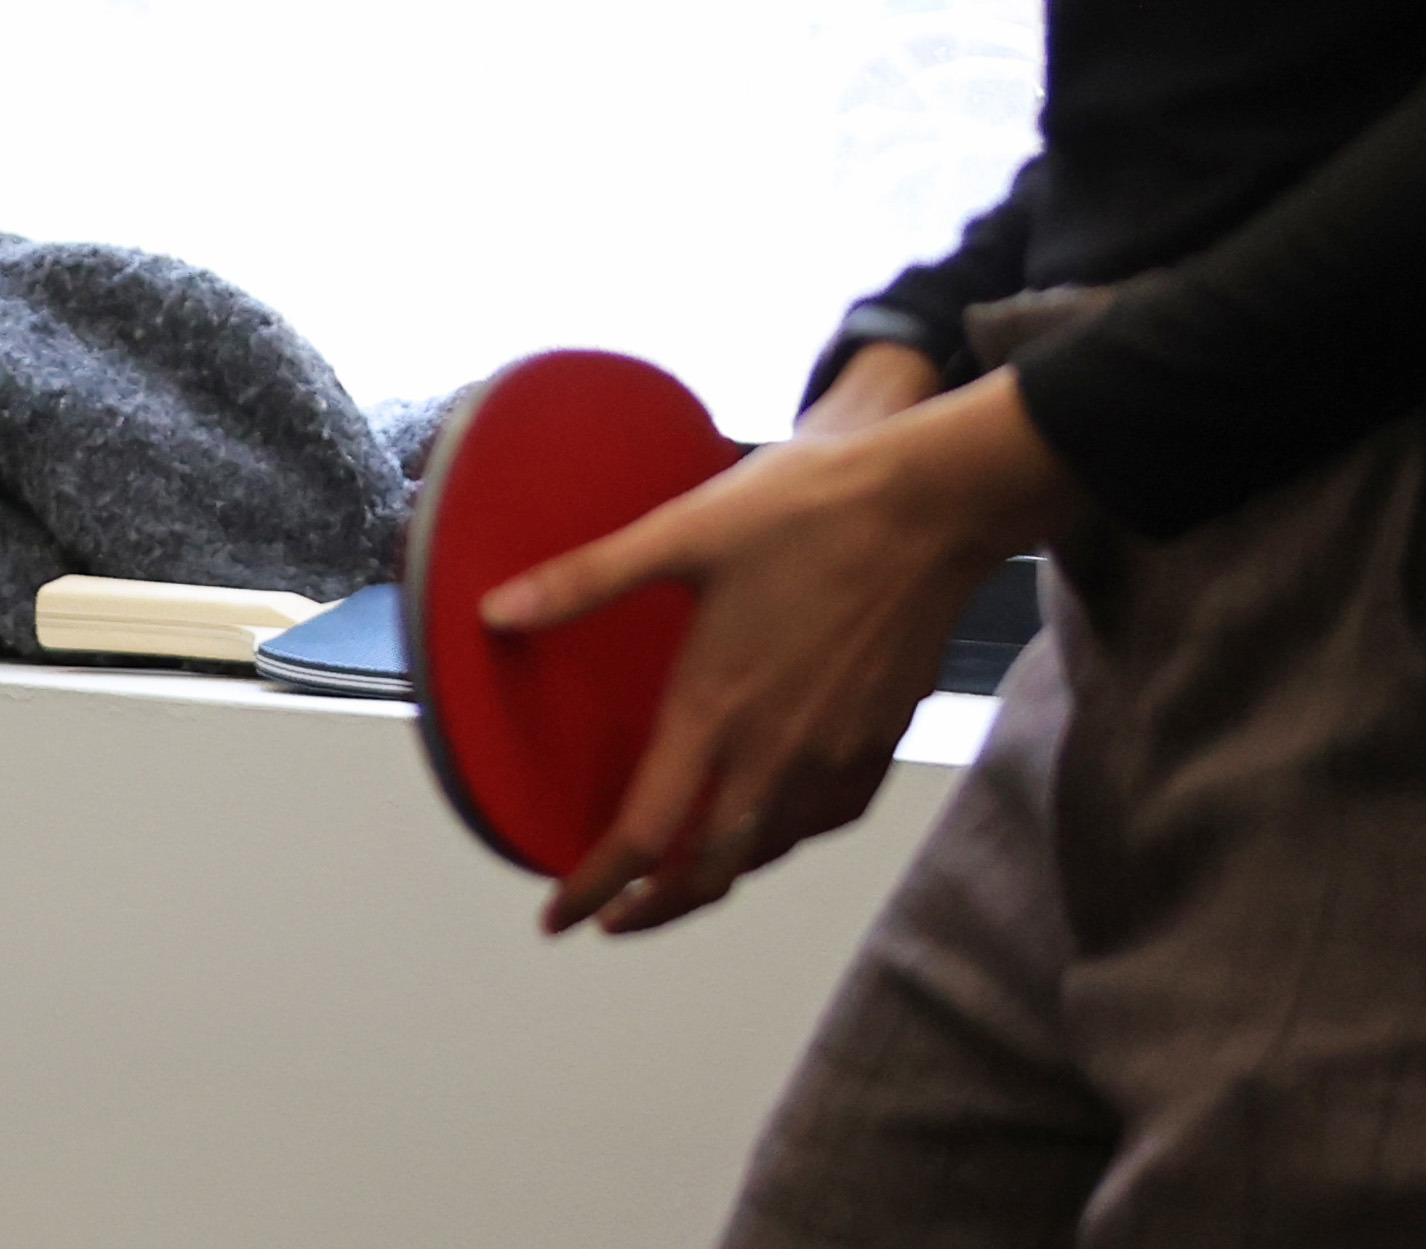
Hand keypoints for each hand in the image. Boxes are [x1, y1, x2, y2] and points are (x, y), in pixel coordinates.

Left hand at [487, 356, 1063, 937]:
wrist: (930, 506)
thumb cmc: (802, 510)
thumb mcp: (679, 533)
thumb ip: (584, 580)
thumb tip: (495, 612)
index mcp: (717, 709)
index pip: (645, 837)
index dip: (594, 885)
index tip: (557, 919)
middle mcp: (780, 750)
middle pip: (711, 869)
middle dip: (654, 906)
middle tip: (610, 915)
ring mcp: (839, 751)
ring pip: (771, 849)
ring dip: (718, 879)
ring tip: (677, 885)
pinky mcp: (882, 737)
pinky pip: (829, 818)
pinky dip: (786, 840)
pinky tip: (770, 829)